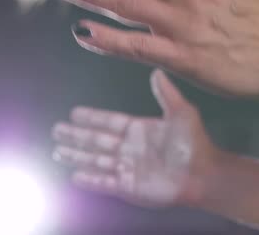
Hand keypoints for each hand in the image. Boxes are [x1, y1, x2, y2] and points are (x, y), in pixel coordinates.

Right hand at [51, 70, 219, 206]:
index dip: (91, 118)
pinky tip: (74, 175)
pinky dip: (89, 179)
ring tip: (57, 151)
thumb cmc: (193, 143)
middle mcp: (129, 148)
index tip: (73, 112)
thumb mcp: (181, 112)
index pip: (109, 122)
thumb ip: (166, 93)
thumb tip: (156, 71)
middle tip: (56, 130)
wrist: (203, 174)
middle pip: (96, 140)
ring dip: (76, 155)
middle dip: (76, 136)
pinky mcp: (128, 187)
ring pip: (96, 160)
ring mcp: (127, 168)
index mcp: (139, 129)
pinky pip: (104, 181)